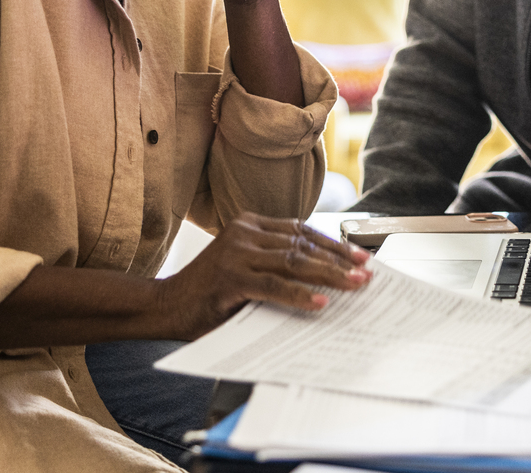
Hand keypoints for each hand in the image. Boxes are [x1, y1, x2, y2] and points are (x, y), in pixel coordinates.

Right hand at [153, 214, 371, 338]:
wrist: (165, 307)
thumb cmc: (209, 294)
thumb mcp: (247, 270)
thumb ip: (276, 267)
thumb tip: (326, 279)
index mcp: (249, 224)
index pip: (301, 231)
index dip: (333, 244)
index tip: (359, 257)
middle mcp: (243, 231)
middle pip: (302, 245)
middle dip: (338, 260)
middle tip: (365, 273)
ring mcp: (235, 252)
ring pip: (293, 262)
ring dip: (328, 275)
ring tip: (354, 286)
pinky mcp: (229, 276)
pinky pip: (274, 285)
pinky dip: (299, 295)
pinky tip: (320, 303)